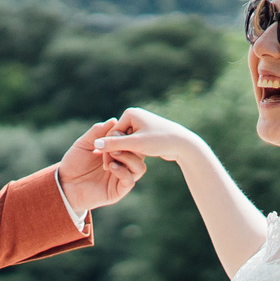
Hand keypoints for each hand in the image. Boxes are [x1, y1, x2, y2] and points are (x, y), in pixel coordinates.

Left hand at [56, 117, 146, 210]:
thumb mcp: (84, 144)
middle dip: (129, 146)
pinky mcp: (118, 191)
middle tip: (115, 142)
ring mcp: (122, 178)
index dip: (127, 135)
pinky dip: (123, 172)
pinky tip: (111, 166)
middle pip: (139, 153)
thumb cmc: (73, 163)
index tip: (117, 131)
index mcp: (116, 152)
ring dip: (128, 158)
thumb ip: (97, 132)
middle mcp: (123, 164)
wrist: (65, 184)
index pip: (131, 142)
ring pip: (139, 167)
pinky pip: (129, 181)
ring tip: (113, 154)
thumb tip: (113, 120)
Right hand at [91, 106, 205, 169]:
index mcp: (130, 113)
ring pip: (126, 142)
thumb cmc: (160, 141)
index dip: (111, 148)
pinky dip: (135, 152)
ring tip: (130, 163)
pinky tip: (139, 160)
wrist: (183, 143)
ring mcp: (141, 124)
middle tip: (115, 166)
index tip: (111, 163)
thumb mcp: (135, 144)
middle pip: (118, 137)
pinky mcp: (146, 132)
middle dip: (119, 150)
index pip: (113, 133)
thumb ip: (114, 144)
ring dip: (127, 153)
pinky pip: (134, 144)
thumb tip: (96, 144)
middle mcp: (135, 116)